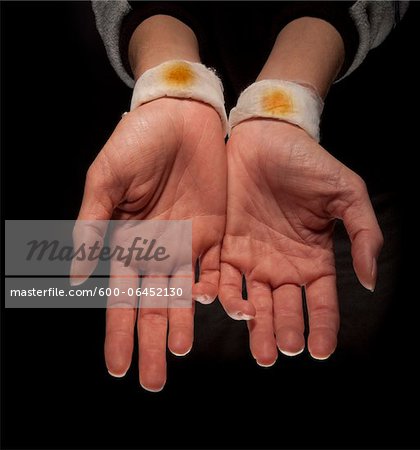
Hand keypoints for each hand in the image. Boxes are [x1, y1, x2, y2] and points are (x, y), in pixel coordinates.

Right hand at [73, 98, 225, 389]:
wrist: (181, 116)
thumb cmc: (137, 142)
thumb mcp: (106, 181)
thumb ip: (92, 227)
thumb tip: (73, 276)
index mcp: (127, 242)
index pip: (122, 297)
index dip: (119, 332)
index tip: (116, 367)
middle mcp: (157, 250)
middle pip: (153, 304)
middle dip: (150, 341)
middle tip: (152, 380)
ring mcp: (188, 244)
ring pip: (185, 294)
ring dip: (182, 324)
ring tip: (179, 353)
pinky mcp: (216, 232)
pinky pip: (217, 269)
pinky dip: (218, 293)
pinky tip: (218, 313)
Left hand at [219, 120, 382, 365]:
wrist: (268, 137)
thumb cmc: (309, 163)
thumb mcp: (347, 194)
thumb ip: (364, 235)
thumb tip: (370, 281)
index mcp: (314, 259)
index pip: (321, 302)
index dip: (322, 327)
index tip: (320, 350)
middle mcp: (282, 266)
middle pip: (284, 309)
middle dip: (284, 333)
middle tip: (283, 351)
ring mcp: (253, 258)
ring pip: (252, 301)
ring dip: (253, 324)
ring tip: (258, 345)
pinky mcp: (225, 245)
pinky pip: (220, 276)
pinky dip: (219, 292)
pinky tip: (221, 303)